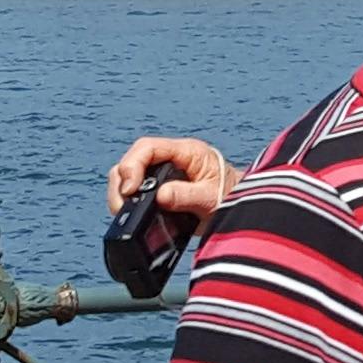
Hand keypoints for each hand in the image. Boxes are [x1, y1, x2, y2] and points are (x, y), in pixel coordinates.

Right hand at [111, 135, 234, 220]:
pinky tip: (133, 215)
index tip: (130, 189)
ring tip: (126, 213)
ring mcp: (164, 174)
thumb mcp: (211, 198)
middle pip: (132, 161)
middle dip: (122, 183)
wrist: (240, 207)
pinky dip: (130, 203)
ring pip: (129, 176)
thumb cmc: (230, 196)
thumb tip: (161, 196)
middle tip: (122, 207)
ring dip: (122, 194)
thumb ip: (187, 196)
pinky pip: (136, 191)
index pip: (148, 147)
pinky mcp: (159, 190)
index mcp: (186, 152)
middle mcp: (171, 159)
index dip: (132, 165)